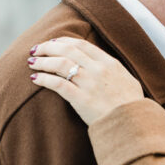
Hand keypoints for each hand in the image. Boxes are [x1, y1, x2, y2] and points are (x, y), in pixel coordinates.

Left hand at [28, 37, 143, 124]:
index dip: (63, 41)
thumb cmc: (132, 105)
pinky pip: (57, 84)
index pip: (81, 44)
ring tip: (32, 62)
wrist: (132, 124)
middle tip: (35, 49)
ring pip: (60, 64)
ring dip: (43, 61)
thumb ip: (114, 71)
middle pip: (67, 50)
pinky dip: (44, 79)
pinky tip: (34, 79)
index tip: (52, 42)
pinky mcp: (80, 99)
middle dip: (48, 47)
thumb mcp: (128, 80)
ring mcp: (89, 83)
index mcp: (109, 63)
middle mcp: (98, 69)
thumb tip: (104, 65)